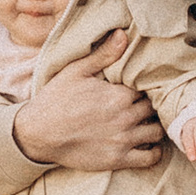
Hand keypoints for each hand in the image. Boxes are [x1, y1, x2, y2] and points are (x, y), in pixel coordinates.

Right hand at [13, 40, 164, 172]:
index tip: (141, 85)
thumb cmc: (55, 100)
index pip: (148, 86)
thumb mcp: (76, 71)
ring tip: (146, 121)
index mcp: (118, 95)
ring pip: (157, 132)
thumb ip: (103, 54)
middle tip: (145, 102)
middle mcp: (125, 117)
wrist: (38, 134)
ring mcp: (123, 140)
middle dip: (152, 104)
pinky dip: (155, 151)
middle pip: (155, 108)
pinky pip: (151, 158)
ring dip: (155, 125)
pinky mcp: (118, 159)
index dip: (146, 85)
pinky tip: (148, 144)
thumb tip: (123, 35)